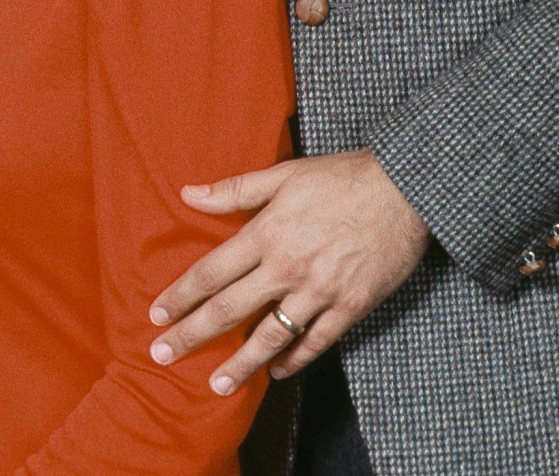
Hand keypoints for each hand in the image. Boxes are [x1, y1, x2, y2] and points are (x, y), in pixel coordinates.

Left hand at [147, 151, 429, 394]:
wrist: (402, 189)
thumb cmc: (339, 177)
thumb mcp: (282, 174)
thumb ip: (234, 190)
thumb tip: (188, 193)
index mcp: (266, 233)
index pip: (211, 272)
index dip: (181, 296)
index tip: (157, 314)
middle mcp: (287, 267)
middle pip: (230, 310)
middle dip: (192, 335)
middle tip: (163, 355)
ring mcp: (319, 291)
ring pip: (270, 337)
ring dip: (239, 364)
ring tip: (216, 384)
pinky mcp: (349, 307)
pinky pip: (315, 343)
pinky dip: (293, 360)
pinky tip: (276, 370)